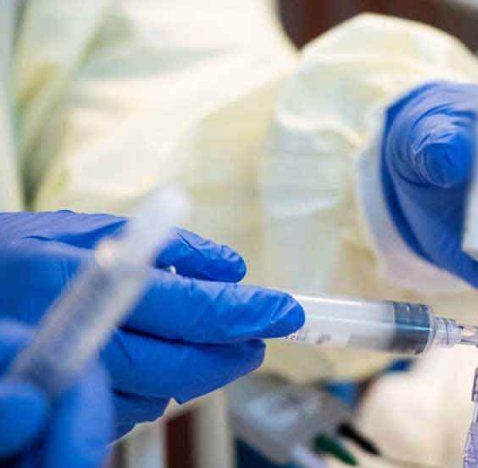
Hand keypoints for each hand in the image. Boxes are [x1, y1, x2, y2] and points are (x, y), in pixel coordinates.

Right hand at [0, 211, 303, 437]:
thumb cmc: (13, 256)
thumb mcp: (79, 229)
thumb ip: (161, 247)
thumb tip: (230, 268)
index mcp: (67, 280)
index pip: (181, 308)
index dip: (242, 313)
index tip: (286, 311)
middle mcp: (59, 338)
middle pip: (174, 366)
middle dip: (230, 354)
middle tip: (262, 336)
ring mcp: (52, 382)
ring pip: (153, 395)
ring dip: (194, 372)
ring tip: (212, 343)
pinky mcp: (50, 412)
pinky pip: (123, 413)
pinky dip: (153, 389)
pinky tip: (155, 361)